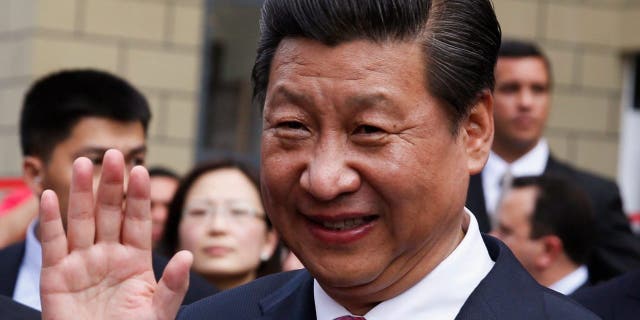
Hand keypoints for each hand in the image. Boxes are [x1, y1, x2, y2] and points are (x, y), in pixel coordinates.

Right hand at [39, 149, 192, 319]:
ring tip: (83, 163)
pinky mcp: (56, 275)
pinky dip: (50, 220)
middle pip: (111, 212)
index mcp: (135, 260)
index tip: (142, 171)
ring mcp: (82, 262)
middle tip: (115, 154)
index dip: (139, 196)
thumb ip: (173, 286)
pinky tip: (51, 196)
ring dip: (82, 191)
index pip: (138, 221)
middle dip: (112, 184)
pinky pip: (53, 243)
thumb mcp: (158, 312)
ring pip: (82, 220)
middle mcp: (108, 255)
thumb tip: (187, 256)